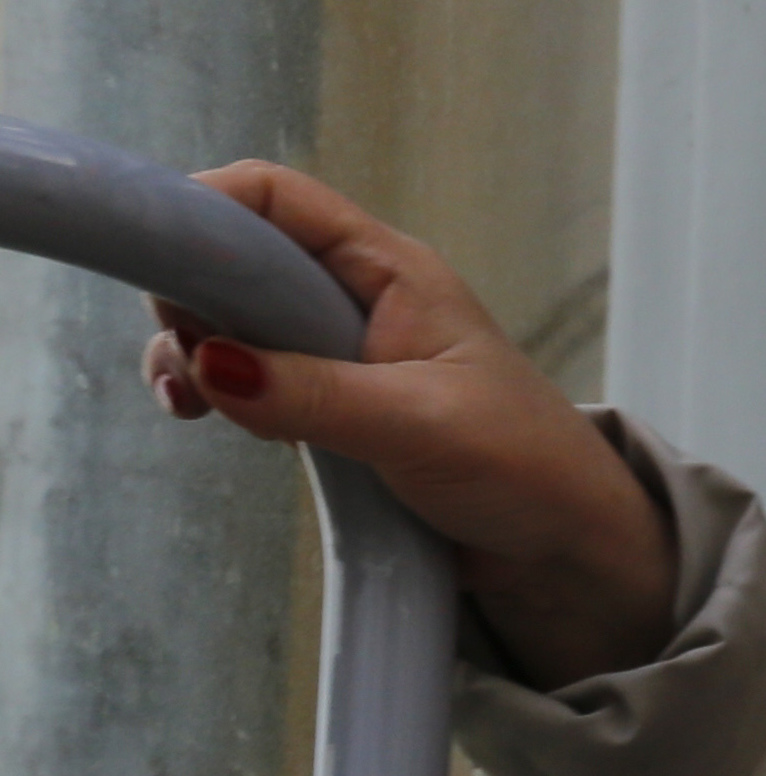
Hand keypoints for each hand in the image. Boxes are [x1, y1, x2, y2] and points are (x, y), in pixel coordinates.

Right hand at [146, 161, 679, 688]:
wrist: (570, 553)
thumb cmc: (528, 472)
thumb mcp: (419, 427)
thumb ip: (315, 395)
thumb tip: (213, 365)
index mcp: (393, 273)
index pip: (277, 199)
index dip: (208, 211)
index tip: (163, 267)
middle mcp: (361, 300)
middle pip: (238, 258)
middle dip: (191, 296)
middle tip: (181, 359)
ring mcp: (342, 354)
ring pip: (235, 322)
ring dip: (194, 351)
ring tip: (186, 400)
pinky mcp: (332, 408)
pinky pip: (253, 377)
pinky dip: (217, 390)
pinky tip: (205, 415)